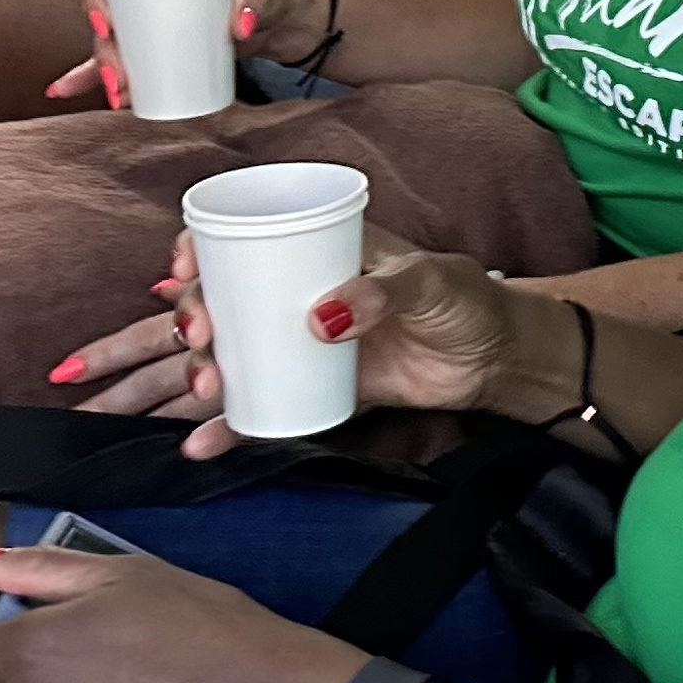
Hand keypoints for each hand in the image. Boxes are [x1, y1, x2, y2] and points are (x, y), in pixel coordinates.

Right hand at [45, 0, 331, 108]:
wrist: (291, 14)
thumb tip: (240, 25)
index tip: (108, 28)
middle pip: (110, 17)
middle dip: (104, 52)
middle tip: (121, 78)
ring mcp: (155, 21)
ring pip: (115, 45)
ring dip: (104, 71)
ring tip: (118, 96)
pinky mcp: (165, 50)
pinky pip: (125, 63)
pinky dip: (96, 77)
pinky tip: (64, 91)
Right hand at [76, 231, 537, 458]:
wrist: (497, 358)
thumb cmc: (464, 299)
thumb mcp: (428, 281)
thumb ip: (381, 292)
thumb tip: (322, 317)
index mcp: (318, 249)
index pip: (243, 237)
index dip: (200, 248)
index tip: (184, 268)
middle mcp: (297, 293)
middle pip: (222, 299)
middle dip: (191, 316)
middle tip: (199, 334)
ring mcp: (302, 344)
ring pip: (231, 354)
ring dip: (201, 369)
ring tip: (204, 386)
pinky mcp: (317, 391)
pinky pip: (262, 408)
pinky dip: (229, 429)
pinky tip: (200, 446)